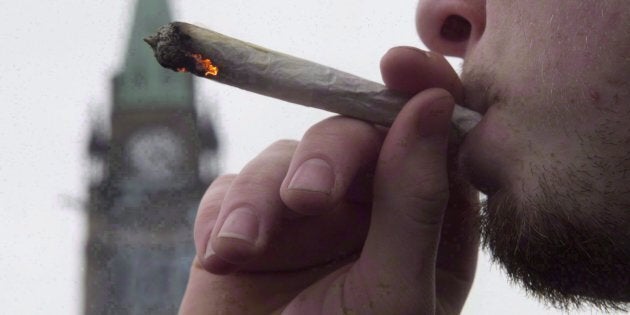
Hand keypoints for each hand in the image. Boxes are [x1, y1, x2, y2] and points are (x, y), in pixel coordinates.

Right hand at [179, 47, 478, 314]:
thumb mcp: (391, 292)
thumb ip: (415, 201)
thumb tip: (435, 106)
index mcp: (423, 235)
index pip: (434, 147)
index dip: (424, 97)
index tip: (401, 65)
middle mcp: (365, 219)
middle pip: (355, 139)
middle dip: (327, 156)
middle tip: (306, 197)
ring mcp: (302, 221)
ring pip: (285, 158)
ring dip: (259, 196)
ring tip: (242, 247)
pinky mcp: (246, 226)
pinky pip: (232, 187)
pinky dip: (223, 213)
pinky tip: (220, 255)